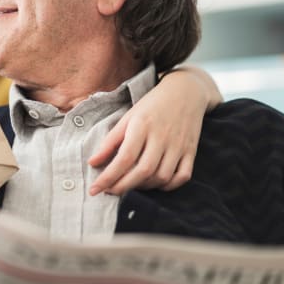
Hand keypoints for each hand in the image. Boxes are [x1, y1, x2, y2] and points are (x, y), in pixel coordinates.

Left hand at [87, 66, 221, 195]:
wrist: (185, 92)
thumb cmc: (151, 106)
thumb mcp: (128, 118)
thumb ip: (110, 141)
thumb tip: (92, 163)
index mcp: (142, 126)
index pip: (124, 158)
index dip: (108, 177)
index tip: (95, 189)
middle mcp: (161, 137)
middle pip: (143, 171)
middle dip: (123, 187)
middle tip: (109, 191)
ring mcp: (178, 145)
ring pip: (162, 176)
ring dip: (143, 186)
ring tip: (129, 184)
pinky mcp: (191, 151)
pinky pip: (182, 177)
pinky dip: (168, 186)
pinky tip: (155, 183)